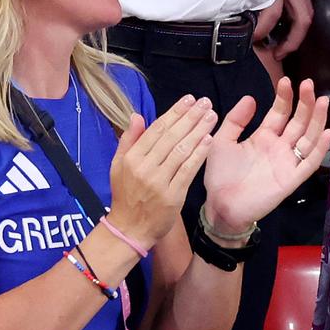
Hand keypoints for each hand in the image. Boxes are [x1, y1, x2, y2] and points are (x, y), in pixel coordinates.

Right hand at [106, 95, 217, 248]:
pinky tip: (209, 140)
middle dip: (190, 117)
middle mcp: (144, 168)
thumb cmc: (125, 195)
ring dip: (198, 131)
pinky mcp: (172, 196)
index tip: (188, 99)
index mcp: (131, 158)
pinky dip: (199, 154)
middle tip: (205, 102)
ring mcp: (158, 182)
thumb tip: (136, 115)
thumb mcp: (118, 166)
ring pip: (181, 151)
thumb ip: (128, 140)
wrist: (129, 230)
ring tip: (211, 116)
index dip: (174, 112)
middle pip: (171, 137)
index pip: (156, 130)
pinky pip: (188, 170)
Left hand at [199, 77, 329, 234]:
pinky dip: (320, 149)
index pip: (280, 113)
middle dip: (305, 103)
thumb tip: (251, 97)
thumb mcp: (221, 142)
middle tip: (308, 84)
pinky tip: (328, 132)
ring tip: (323, 100)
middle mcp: (279, 147)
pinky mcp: (292, 178)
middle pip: (298, 121)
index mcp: (264, 137)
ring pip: (308, 137)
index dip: (285, 97)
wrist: (221, 207)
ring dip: (317, 120)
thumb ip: (235, 120)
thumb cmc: (220, 176)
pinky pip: (310, 162)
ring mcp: (288, 162)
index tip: (287, 80)